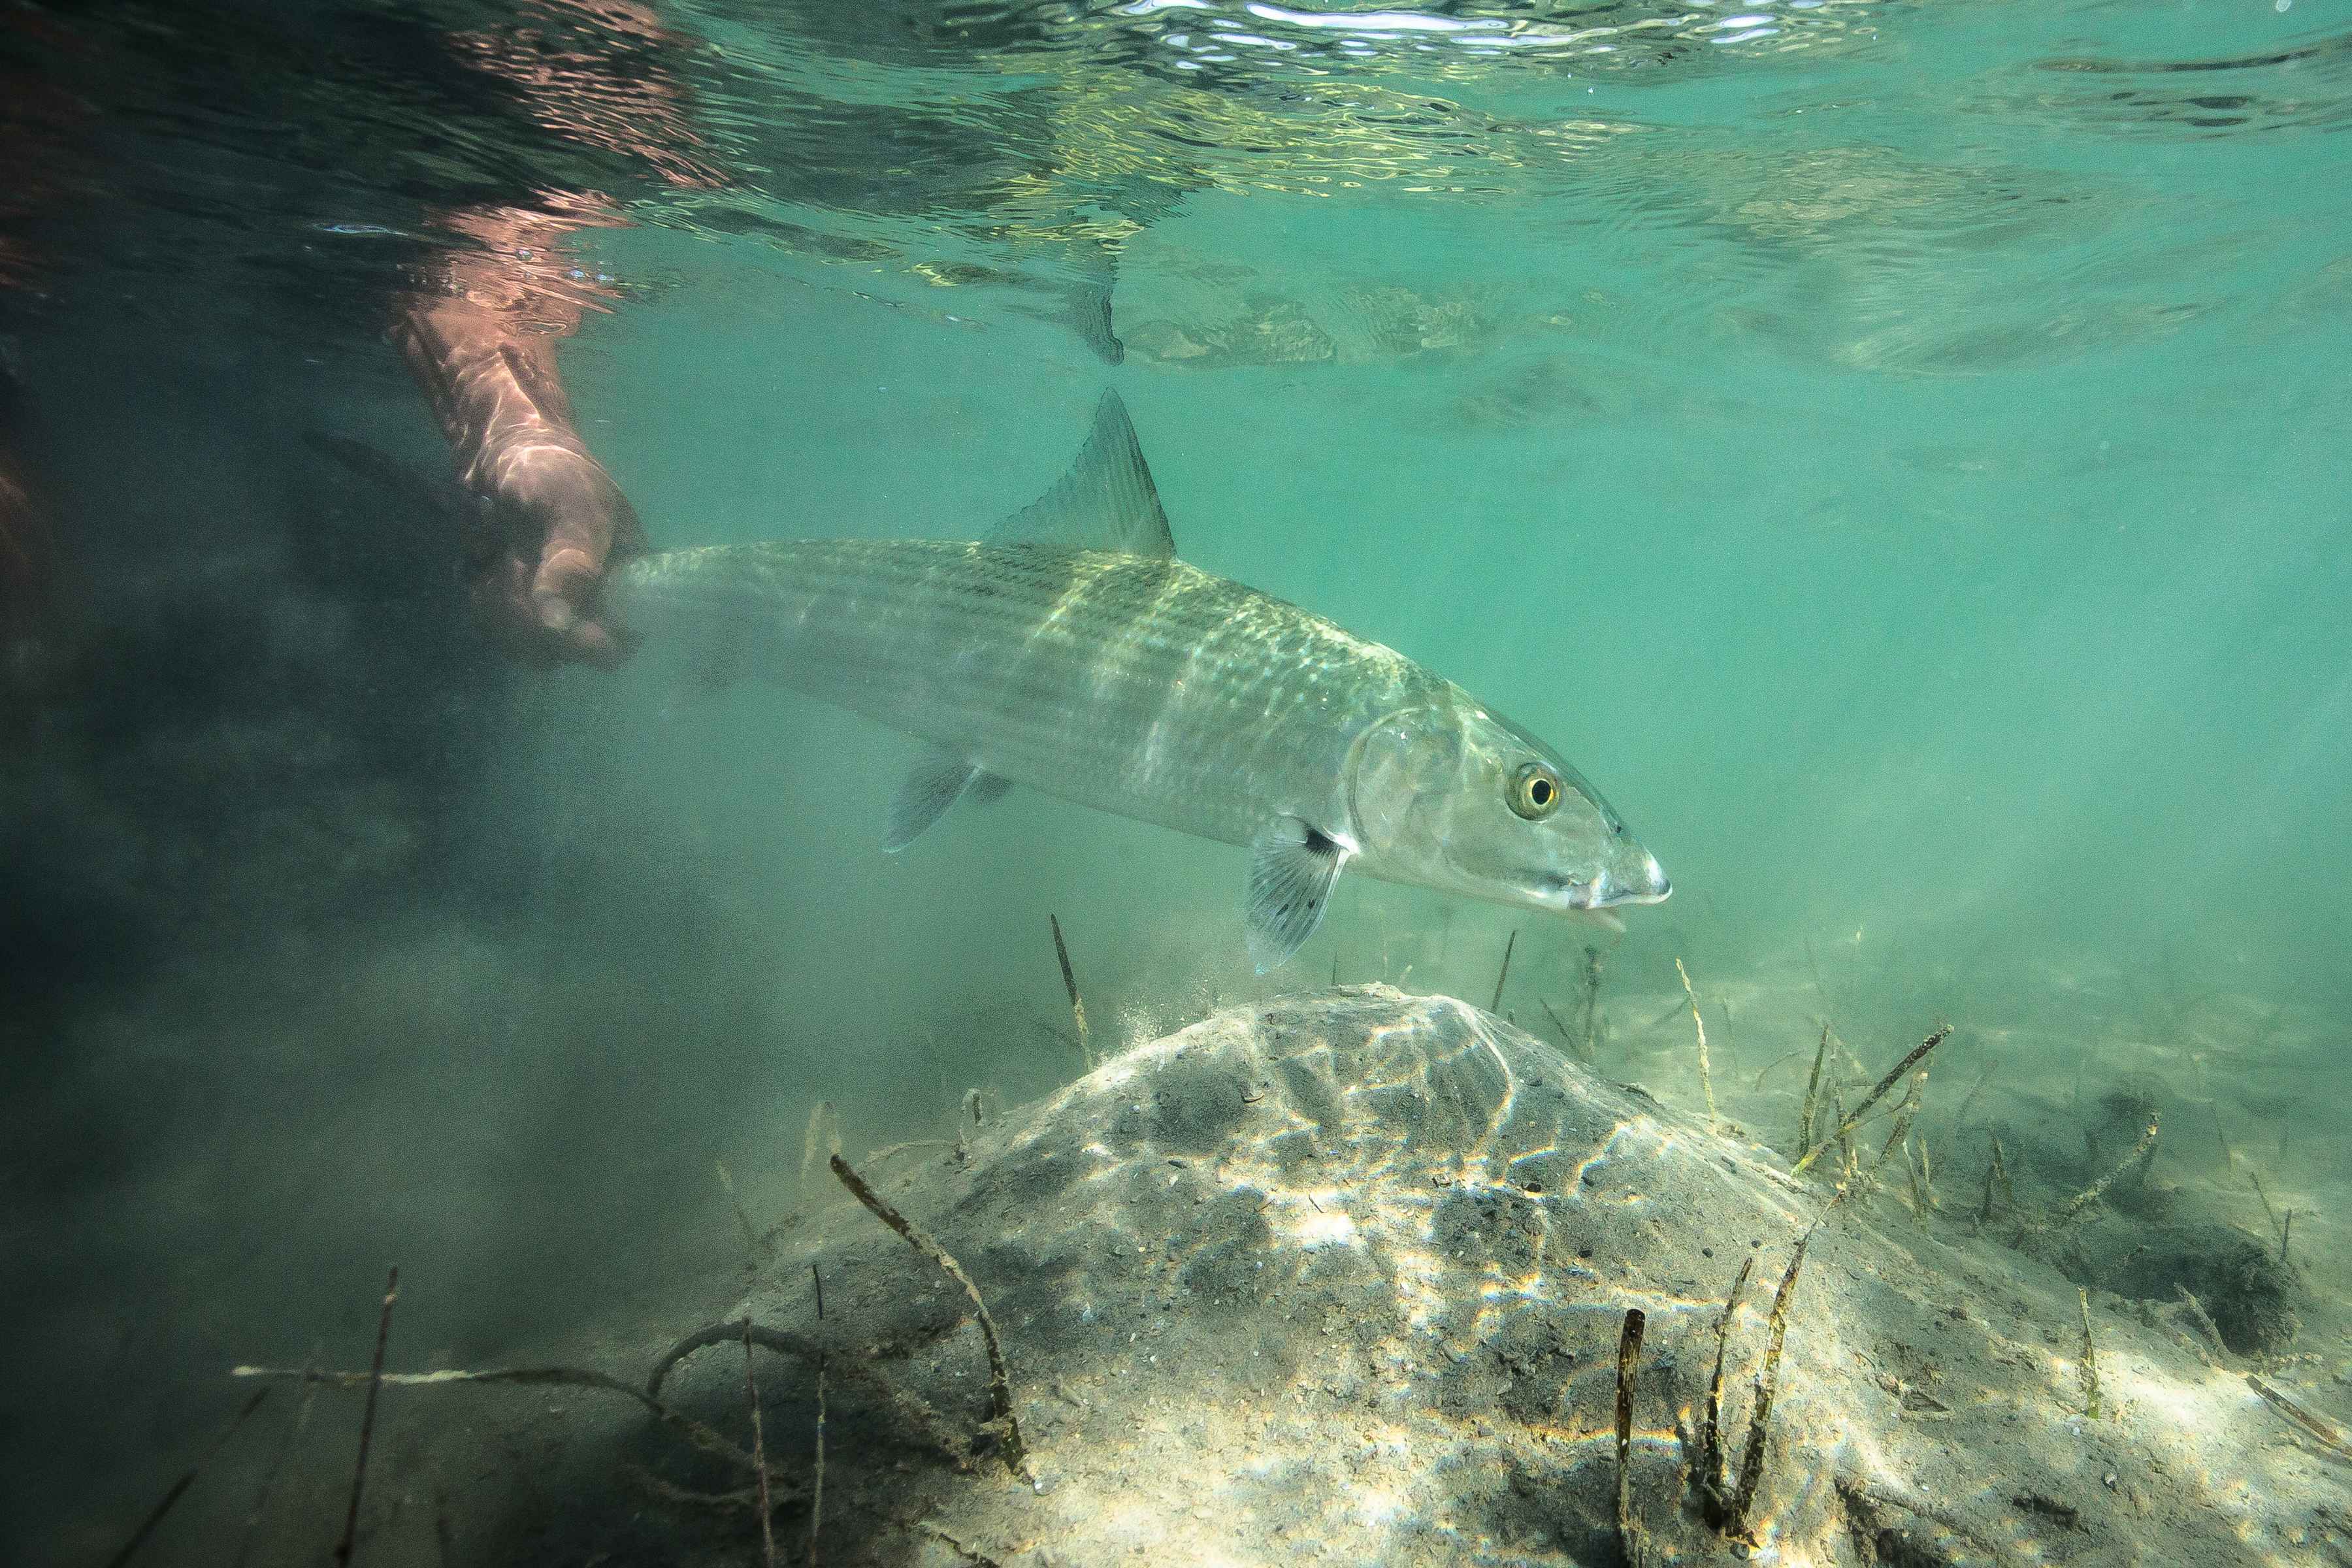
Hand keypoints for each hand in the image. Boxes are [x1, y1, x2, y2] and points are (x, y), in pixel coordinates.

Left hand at [469, 435, 642, 667]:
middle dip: (526, 610)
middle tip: (508, 562)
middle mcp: (591, 601)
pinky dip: (480, 590)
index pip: (619, 641)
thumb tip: (559, 626)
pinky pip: (493, 625)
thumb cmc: (550, 466)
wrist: (497, 443)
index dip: (587, 642)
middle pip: (561, 649)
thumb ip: (572, 563)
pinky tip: (480, 555)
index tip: (556, 622)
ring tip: (493, 547)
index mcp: (626, 580)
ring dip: (498, 597)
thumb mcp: (571, 506)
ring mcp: (550, 605)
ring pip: (521, 642)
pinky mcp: (512, 603)